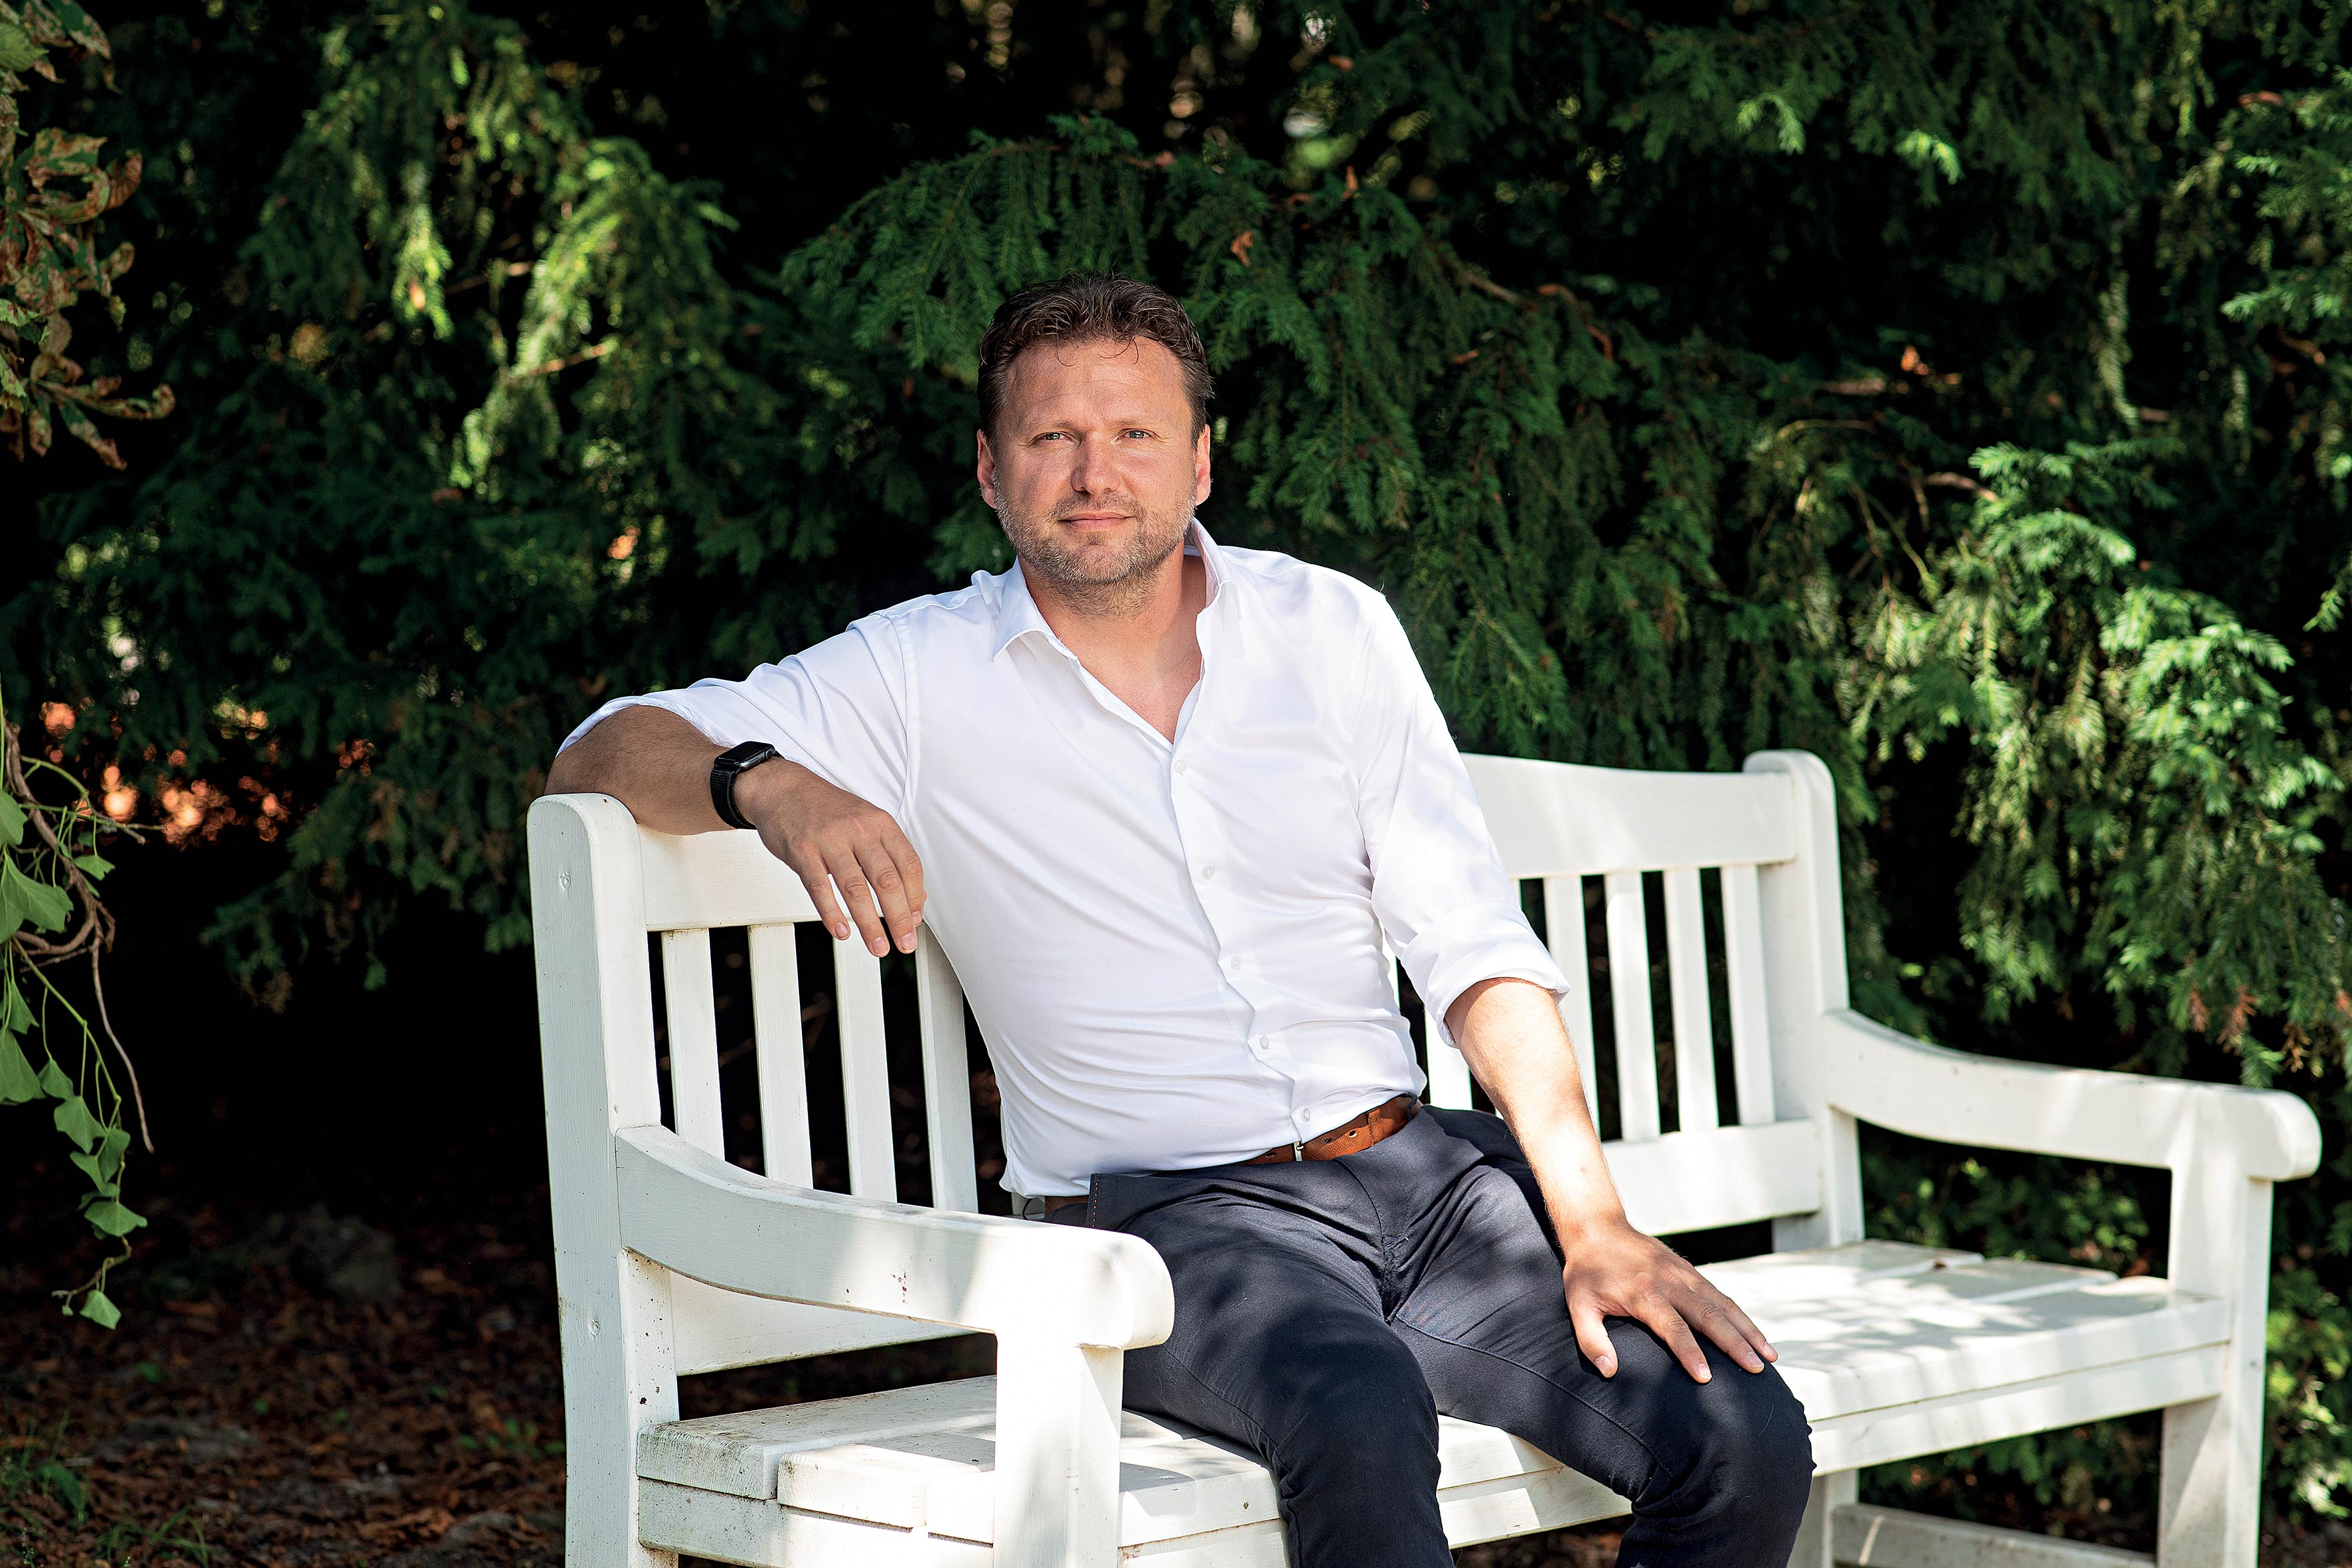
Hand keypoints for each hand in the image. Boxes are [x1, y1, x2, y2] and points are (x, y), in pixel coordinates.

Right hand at [738, 759, 924, 956]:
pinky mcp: (802, 851)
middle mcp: (858, 830)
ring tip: (877, 945)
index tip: (914, 922)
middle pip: (886, 880)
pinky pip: (819, 888)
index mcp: (880, 824)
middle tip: (904, 942)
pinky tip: (842, 931)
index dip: (915, 898)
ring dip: (869, 923)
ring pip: (855, 889)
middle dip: (898, 918)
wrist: (783, 789)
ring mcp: (829, 840)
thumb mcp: (866, 822)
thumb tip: (913, 897)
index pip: (909, 865)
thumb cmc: (827, 810)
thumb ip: (889, 856)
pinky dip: (832, 913)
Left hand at [1560, 1219, 1776, 1383]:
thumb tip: (1609, 1372)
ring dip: (1747, 1330)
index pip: (1673, 1327)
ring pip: (1722, 1304)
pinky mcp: (1689, 1271)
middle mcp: (1670, 1283)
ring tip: (1769, 1356)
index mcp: (1643, 1294)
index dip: (1690, 1352)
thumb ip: (1591, 1339)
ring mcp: (1683, 1275)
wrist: (1598, 1227)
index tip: (1706, 1378)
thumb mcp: (1577, 1304)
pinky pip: (1719, 1295)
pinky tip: (1754, 1334)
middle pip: (1709, 1315)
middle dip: (1735, 1343)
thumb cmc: (1586, 1271)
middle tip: (1757, 1369)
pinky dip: (1740, 1315)